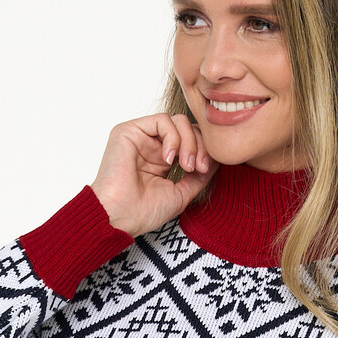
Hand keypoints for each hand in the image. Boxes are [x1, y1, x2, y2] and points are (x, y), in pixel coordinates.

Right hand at [89, 112, 218, 238]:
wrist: (120, 217)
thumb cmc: (143, 211)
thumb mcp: (181, 193)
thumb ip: (198, 176)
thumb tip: (217, 159)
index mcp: (162, 159)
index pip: (191, 141)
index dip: (203, 151)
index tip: (204, 170)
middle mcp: (152, 145)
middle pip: (187, 128)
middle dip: (199, 146)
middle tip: (197, 168)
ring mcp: (141, 137)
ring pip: (177, 121)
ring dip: (189, 142)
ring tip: (185, 165)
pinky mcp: (129, 131)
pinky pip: (162, 120)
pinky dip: (173, 137)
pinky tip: (169, 158)